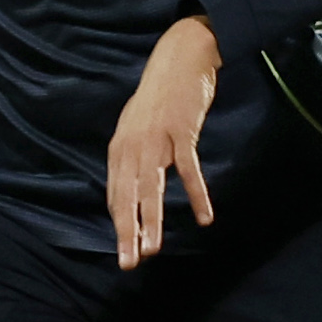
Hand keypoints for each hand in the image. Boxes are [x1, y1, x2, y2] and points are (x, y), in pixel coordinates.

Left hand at [106, 15, 220, 267]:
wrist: (180, 58)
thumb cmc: (159, 97)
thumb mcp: (136, 126)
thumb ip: (132, 156)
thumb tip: (130, 188)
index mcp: (119, 148)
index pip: (116, 195)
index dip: (121, 224)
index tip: (126, 251)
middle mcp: (132, 146)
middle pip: (127, 197)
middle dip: (127, 233)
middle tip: (129, 263)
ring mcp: (156, 139)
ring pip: (151, 188)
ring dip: (151, 220)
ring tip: (153, 249)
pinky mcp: (181, 132)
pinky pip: (188, 170)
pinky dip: (196, 194)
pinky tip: (205, 217)